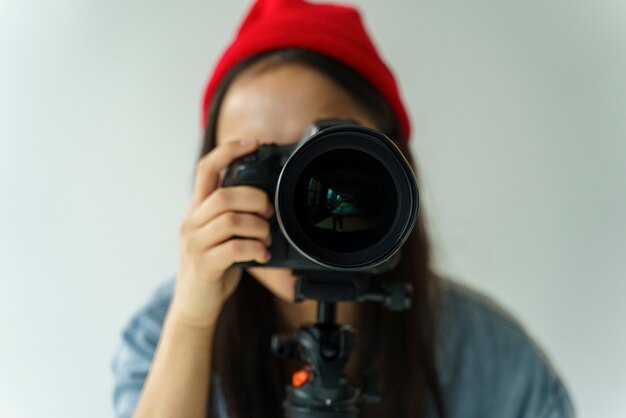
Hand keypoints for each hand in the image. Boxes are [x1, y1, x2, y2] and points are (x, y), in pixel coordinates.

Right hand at [169, 139, 273, 328]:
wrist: (195, 305)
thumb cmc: (213, 267)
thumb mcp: (218, 235)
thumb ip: (232, 215)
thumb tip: (265, 200)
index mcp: (196, 210)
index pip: (206, 168)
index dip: (229, 151)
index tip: (252, 142)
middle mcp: (191, 222)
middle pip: (225, 195)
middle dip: (255, 199)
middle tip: (269, 213)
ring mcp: (195, 243)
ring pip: (231, 220)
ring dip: (258, 227)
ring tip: (266, 237)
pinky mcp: (204, 264)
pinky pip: (234, 247)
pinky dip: (255, 248)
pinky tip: (261, 254)